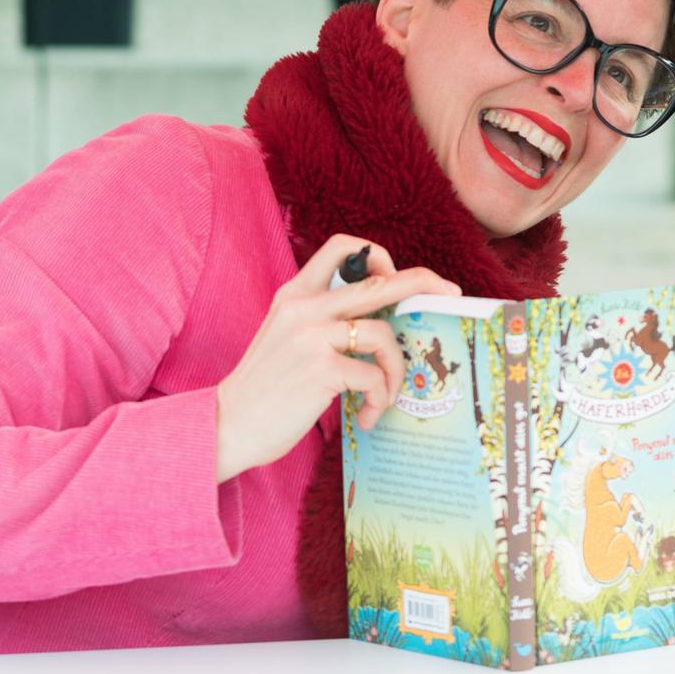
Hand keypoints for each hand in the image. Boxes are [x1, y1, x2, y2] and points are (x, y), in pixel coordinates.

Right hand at [214, 235, 457, 482]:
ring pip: (383, 335)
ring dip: (396, 370)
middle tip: (449, 294)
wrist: (225, 425)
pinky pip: (373, 377)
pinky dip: (379, 399)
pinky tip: (367, 417)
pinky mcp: (320, 369)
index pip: (341, 248)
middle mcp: (304, 308)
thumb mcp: (286, 336)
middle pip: (379, 282)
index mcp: (295, 294)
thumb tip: (377, 319)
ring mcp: (312, 336)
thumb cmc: (265, 387)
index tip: (394, 278)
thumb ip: (322, 319)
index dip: (377, 256)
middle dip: (423, 284)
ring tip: (385, 396)